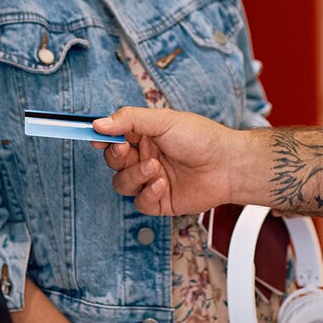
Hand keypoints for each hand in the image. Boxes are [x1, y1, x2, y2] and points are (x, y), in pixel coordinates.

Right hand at [94, 107, 262, 215]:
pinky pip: (140, 202)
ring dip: (134, 175)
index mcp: (145, 135)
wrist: (228, 165)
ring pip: (122, 183)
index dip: (101, 137)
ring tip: (154, 168)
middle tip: (125, 149)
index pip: (113, 136)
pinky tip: (163, 184)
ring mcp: (151, 180)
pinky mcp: (160, 201)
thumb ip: (129, 120)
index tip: (94, 135)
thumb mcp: (164, 121)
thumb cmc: (203, 138)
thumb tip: (99, 123)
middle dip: (116, 156)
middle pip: (113, 161)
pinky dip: (148, 193)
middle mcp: (145, 157)